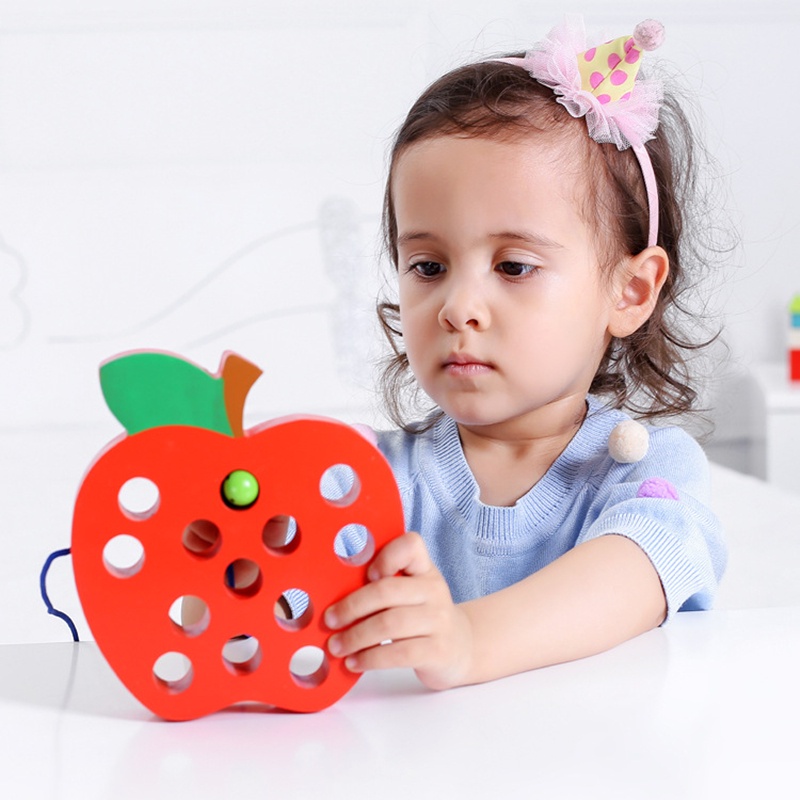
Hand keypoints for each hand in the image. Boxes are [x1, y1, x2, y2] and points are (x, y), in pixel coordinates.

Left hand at [324, 532, 472, 689]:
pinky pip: (398, 653)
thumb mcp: (411, 592)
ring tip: (337, 646)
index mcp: (424, 569)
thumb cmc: (423, 616)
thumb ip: (384, 586)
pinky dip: (370, 658)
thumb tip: (334, 598)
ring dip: (355, 636)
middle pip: (387, 590)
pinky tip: (355, 662)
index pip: (411, 545)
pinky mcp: (438, 650)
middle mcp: (434, 590)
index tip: (366, 574)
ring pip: (389, 624)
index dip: (386, 556)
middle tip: (330, 621)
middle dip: (352, 606)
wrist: (462, 647)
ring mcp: (439, 620)